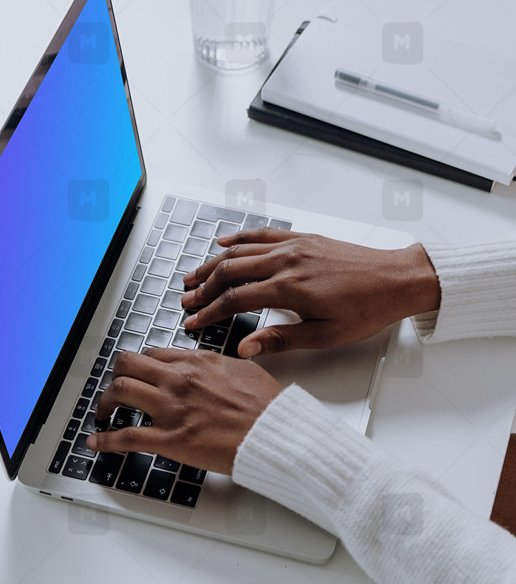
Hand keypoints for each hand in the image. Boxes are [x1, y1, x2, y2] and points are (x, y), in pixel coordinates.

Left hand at [86, 348, 281, 475]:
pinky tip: (96, 442)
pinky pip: (126, 436)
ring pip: (120, 391)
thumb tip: (208, 366)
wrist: (275, 433)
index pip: (152, 354)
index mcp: (197, 362)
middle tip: (113, 389)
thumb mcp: (243, 369)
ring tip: (104, 413)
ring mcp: (172, 408)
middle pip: (127, 364)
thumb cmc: (267, 407)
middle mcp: (179, 380)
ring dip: (105, 402)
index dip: (138, 364)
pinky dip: (105, 440)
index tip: (135, 374)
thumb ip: (218, 365)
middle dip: (115, 376)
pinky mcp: (171, 439)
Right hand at [181, 230, 440, 355]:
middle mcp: (286, 262)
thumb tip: (245, 349)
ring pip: (239, 251)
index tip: (193, 322)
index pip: (234, 300)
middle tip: (186, 301)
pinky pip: (261, 234)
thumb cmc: (367, 309)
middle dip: (203, 287)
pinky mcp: (303, 238)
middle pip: (229, 271)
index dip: (209, 313)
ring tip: (194, 277)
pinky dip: (238, 238)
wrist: (398, 279)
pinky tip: (223, 242)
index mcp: (289, 289)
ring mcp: (293, 246)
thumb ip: (280, 340)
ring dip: (212, 263)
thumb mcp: (325, 336)